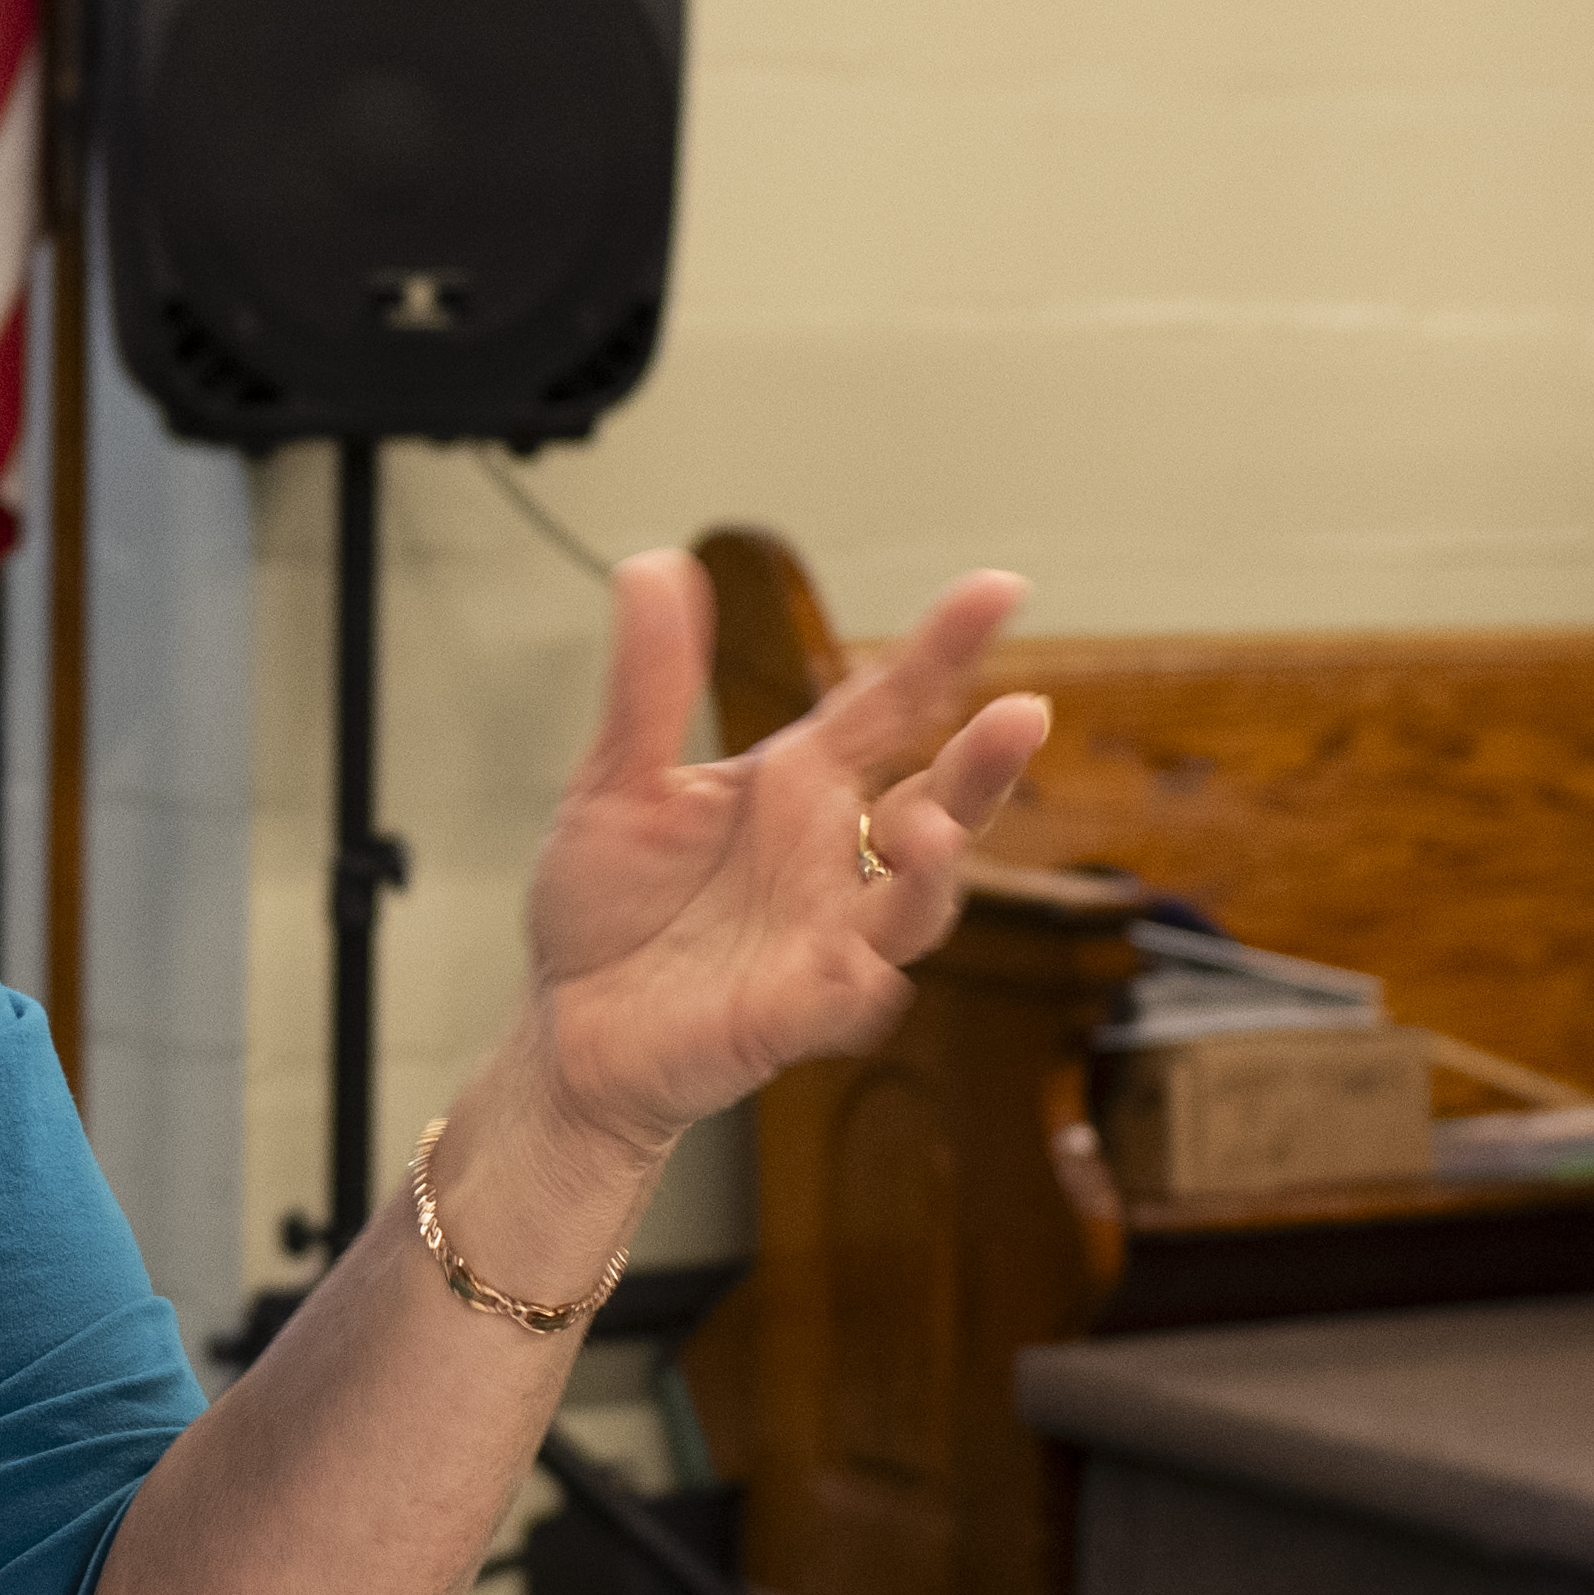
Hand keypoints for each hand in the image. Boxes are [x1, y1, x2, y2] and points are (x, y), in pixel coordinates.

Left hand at [510, 556, 1047, 1166]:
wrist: (569, 1028)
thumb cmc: (609, 906)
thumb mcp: (616, 779)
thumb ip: (649, 684)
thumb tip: (655, 565)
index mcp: (798, 786)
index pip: (888, 705)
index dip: (942, 650)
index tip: (1000, 588)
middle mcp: (830, 857)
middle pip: (940, 806)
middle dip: (985, 766)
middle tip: (1024, 714)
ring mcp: (825, 939)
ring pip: (917, 907)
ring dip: (933, 872)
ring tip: (928, 831)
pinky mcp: (794, 1015)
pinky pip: (850, 1001)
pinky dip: (861, 984)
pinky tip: (864, 971)